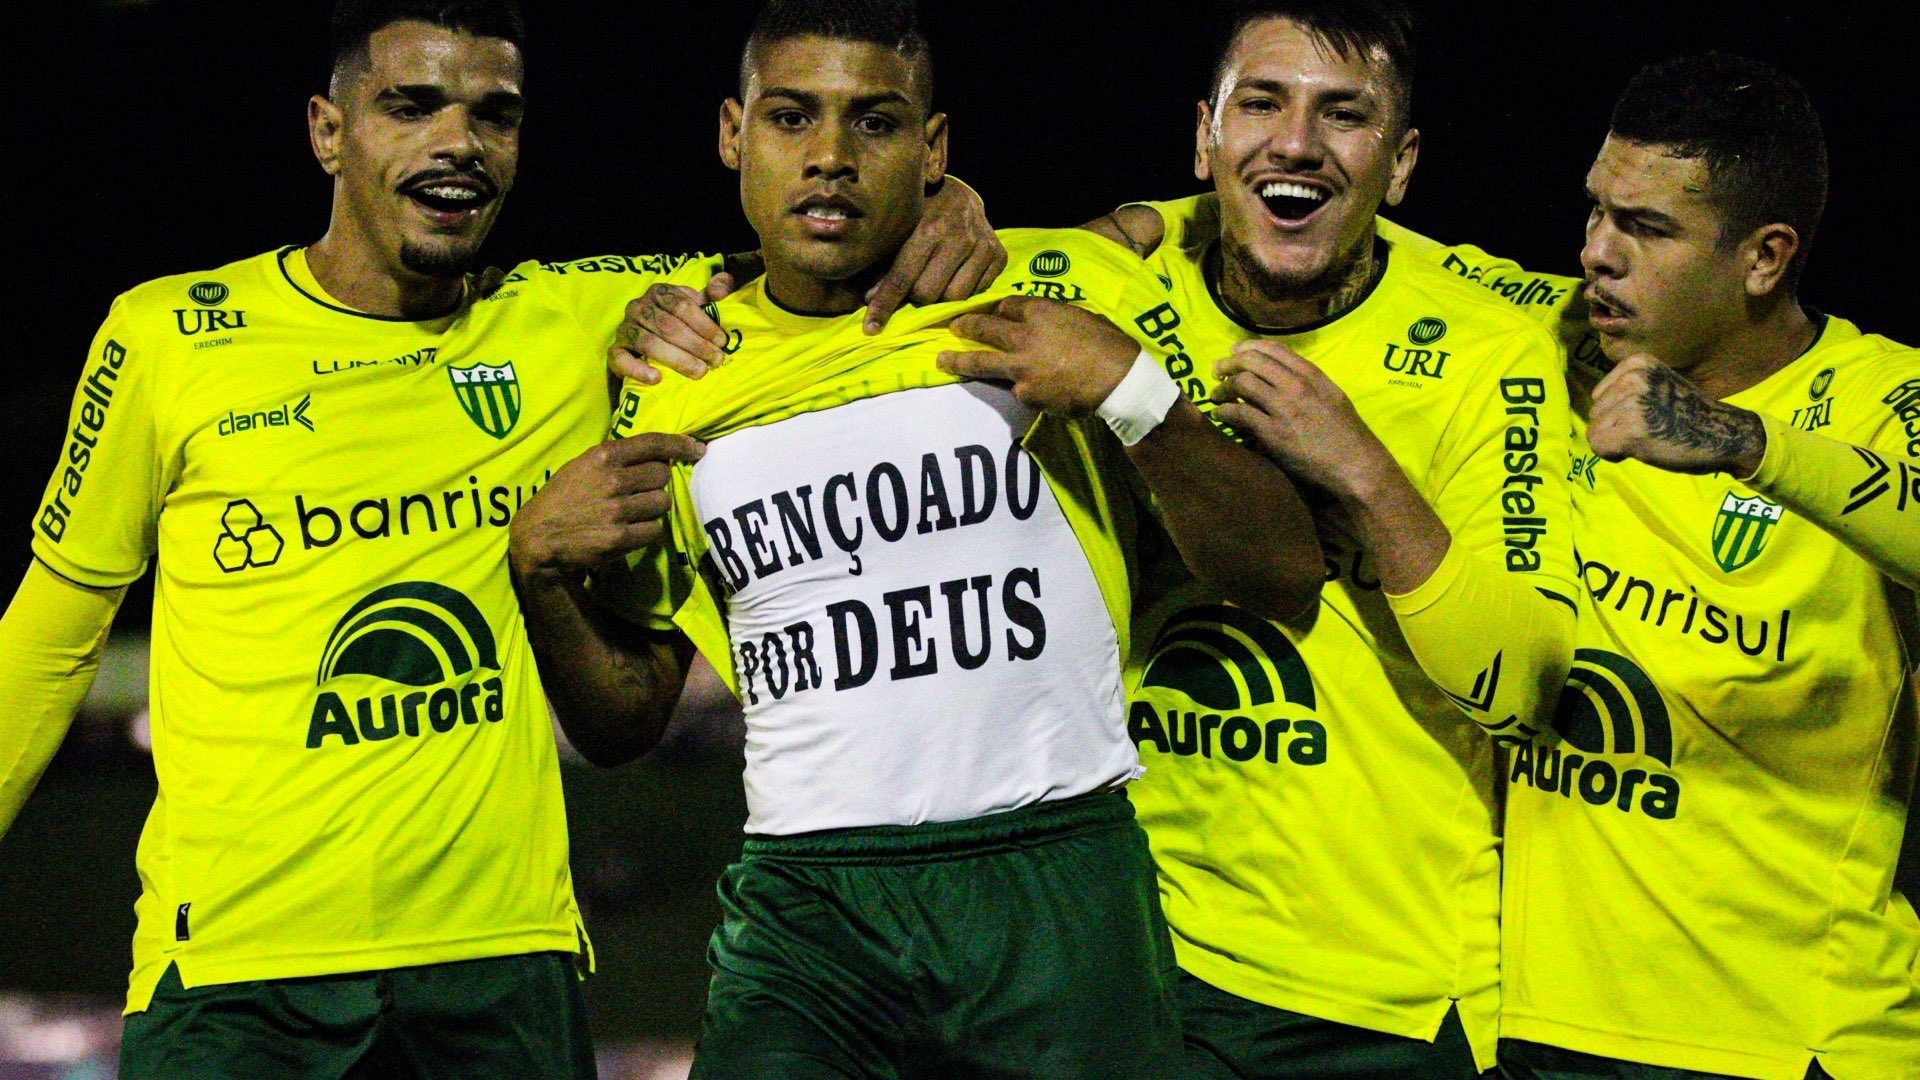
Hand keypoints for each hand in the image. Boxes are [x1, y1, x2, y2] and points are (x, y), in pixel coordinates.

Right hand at [508, 433, 705, 579]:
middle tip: (642, 491)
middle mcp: (612, 480)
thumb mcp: (582, 465)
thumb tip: (660, 456)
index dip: (680, 445)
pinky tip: (631, 529)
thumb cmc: (563, 497)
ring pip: (662, 503)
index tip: (697, 448)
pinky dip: (647, 530)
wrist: (538, 536)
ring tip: (634, 511)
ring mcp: (617, 510)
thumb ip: (616, 458)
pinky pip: (654, 530)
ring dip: (654, 508)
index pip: (652, 444)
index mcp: (602, 456)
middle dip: (658, 483)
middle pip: (662, 476)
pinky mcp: (619, 538)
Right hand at [607, 273, 738, 385]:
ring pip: (649, 343)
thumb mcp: (695, 304)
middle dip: (696, 344)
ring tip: (699, 371)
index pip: (681, 305)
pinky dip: (638, 369)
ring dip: (677, 359)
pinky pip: (621, 359)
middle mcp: (638, 307)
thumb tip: (721, 291)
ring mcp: (624, 328)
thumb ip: (712, 294)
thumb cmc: (677, 322)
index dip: (703, 324)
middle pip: (668, 325)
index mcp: (658, 292)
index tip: (721, 341)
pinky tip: (657, 378)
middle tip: (716, 360)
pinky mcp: (615, 350)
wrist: (644, 344)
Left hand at [864, 179, 1005, 332]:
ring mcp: (983, 246)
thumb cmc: (921, 211)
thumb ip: (885, 263)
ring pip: (955, 298)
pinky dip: (962, 291)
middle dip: (914, 296)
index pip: (903, 278)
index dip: (885, 304)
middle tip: (912, 285)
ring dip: (940, 296)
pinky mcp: (999, 255)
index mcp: (929, 229)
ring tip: (935, 279)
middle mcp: (960, 237)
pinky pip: (976, 293)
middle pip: (929, 294)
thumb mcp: (899, 228)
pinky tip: (955, 275)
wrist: (960, 193)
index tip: (871, 328)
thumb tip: (869, 299)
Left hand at [936, 296, 1136, 416]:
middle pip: (983, 328)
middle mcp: (1023, 337)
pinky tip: (1035, 391)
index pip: (1006, 306)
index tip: (991, 313)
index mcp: (1040, 312)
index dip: (996, 310)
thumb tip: (1044, 324)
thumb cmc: (1109, 344)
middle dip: (964, 327)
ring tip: (942, 361)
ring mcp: (1020, 368)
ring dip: (958, 361)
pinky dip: (1021, 389)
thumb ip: (1055, 318)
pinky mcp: (1025, 394)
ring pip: (981, 363)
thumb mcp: (1081, 317)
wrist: (1120, 380)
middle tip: (952, 328)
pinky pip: (1016, 390)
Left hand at [1211, 340, 1396, 496]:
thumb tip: (1277, 378)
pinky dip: (1224, 411)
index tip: (1234, 352)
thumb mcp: (1331, 396)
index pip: (1274, 348)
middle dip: (1228, 363)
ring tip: (1216, 394)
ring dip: (1222, 387)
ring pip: (1241, 383)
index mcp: (1312, 374)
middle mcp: (1297, 385)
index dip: (1248, 346)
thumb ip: (1307, 383)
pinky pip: (1239, 414)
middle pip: (1252, 361)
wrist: (1356, 464)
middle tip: (1217, 370)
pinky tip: (1220, 415)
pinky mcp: (1273, 433)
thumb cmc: (1346, 433)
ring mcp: (1284, 408)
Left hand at [1586, 354, 1765, 475]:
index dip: (1617, 413)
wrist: (1724, 434)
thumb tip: (1591, 409)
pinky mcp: (1632, 429)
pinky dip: (1614, 454)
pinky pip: (1598, 446)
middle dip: (1615, 428)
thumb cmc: (1688, 415)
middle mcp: (1632, 378)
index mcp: (1637, 364)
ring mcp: (1631, 403)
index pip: (1599, 395)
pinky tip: (1641, 449)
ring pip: (1594, 431)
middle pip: (1594, 413)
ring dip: (1616, 442)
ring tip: (1649, 438)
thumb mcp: (1657, 386)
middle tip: (1650, 429)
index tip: (1647, 416)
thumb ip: (1626, 389)